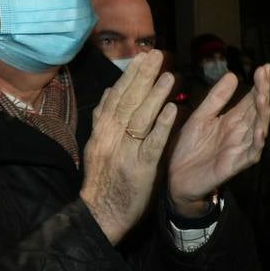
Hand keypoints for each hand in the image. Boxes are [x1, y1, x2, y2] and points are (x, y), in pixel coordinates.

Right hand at [81, 50, 179, 243]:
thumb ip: (103, 120)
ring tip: (170, 76)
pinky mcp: (140, 169)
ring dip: (155, 96)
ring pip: (140, 119)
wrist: (99, 215)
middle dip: (143, 76)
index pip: (116, 97)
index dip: (130, 75)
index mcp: (101, 131)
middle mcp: (111, 138)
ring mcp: (125, 153)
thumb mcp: (97, 147)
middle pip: (128, 102)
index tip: (143, 56)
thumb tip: (107, 92)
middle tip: (158, 54)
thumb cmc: (102, 180)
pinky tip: (173, 111)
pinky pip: (152, 145)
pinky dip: (161, 127)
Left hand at [167, 63, 269, 214]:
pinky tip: (260, 129)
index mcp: (233, 120)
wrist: (174, 179)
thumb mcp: (200, 117)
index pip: (251, 98)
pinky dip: (258, 141)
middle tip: (264, 74)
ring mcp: (240, 148)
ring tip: (263, 96)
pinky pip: (252, 153)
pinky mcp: (235, 164)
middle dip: (263, 92)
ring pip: (259, 128)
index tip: (264, 66)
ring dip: (263, 113)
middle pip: (258, 110)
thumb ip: (216, 99)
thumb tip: (233, 75)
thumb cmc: (188, 149)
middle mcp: (241, 132)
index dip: (259, 83)